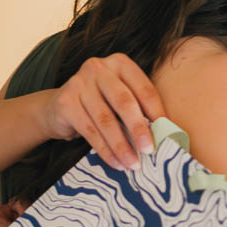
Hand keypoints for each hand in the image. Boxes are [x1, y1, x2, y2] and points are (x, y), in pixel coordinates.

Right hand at [41, 54, 165, 170]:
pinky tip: (116, 162)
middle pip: (124, 102)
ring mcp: (79, 83)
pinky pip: (90, 131)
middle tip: (149, 150)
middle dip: (138, 129)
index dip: (157, 111)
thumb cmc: (101, 103)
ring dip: (122, 146)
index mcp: (120, 63)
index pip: (143, 88)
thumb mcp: (121, 99)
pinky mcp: (65, 102)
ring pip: (106, 120)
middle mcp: (98, 68)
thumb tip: (165, 134)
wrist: (59, 108)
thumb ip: (139, 108)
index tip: (167, 132)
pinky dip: (105, 150)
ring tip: (133, 164)